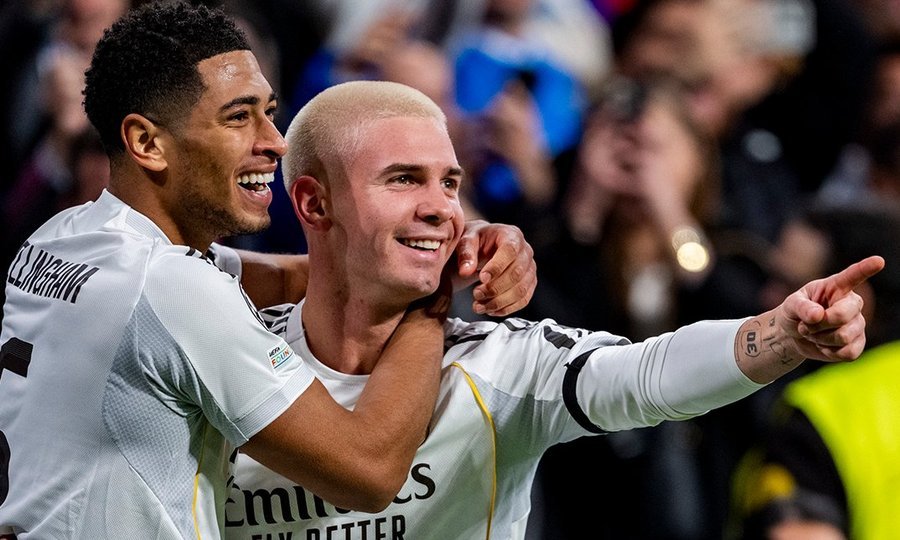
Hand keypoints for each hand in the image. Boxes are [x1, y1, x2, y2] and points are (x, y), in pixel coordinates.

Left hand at [454, 220, 536, 316]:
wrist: (483, 247)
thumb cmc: (476, 241)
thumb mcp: (466, 241)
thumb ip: (465, 254)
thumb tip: (465, 271)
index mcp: (511, 235)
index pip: (509, 251)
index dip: (497, 267)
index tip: (481, 278)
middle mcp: (525, 251)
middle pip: (516, 274)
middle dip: (495, 288)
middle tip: (476, 294)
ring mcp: (530, 268)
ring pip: (521, 290)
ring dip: (499, 302)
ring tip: (479, 306)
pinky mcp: (529, 283)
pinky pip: (523, 300)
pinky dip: (506, 308)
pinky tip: (490, 310)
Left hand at [737, 255, 884, 382]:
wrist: (793, 335)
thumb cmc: (794, 313)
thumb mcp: (790, 305)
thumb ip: (801, 307)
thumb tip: (817, 315)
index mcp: (837, 287)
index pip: (853, 276)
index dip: (866, 268)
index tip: (878, 261)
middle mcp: (852, 304)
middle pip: (842, 315)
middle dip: (818, 324)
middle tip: (805, 325)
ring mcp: (857, 324)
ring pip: (843, 337)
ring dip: (820, 339)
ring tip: (812, 334)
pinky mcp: (857, 344)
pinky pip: (847, 352)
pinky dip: (828, 352)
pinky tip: (823, 345)